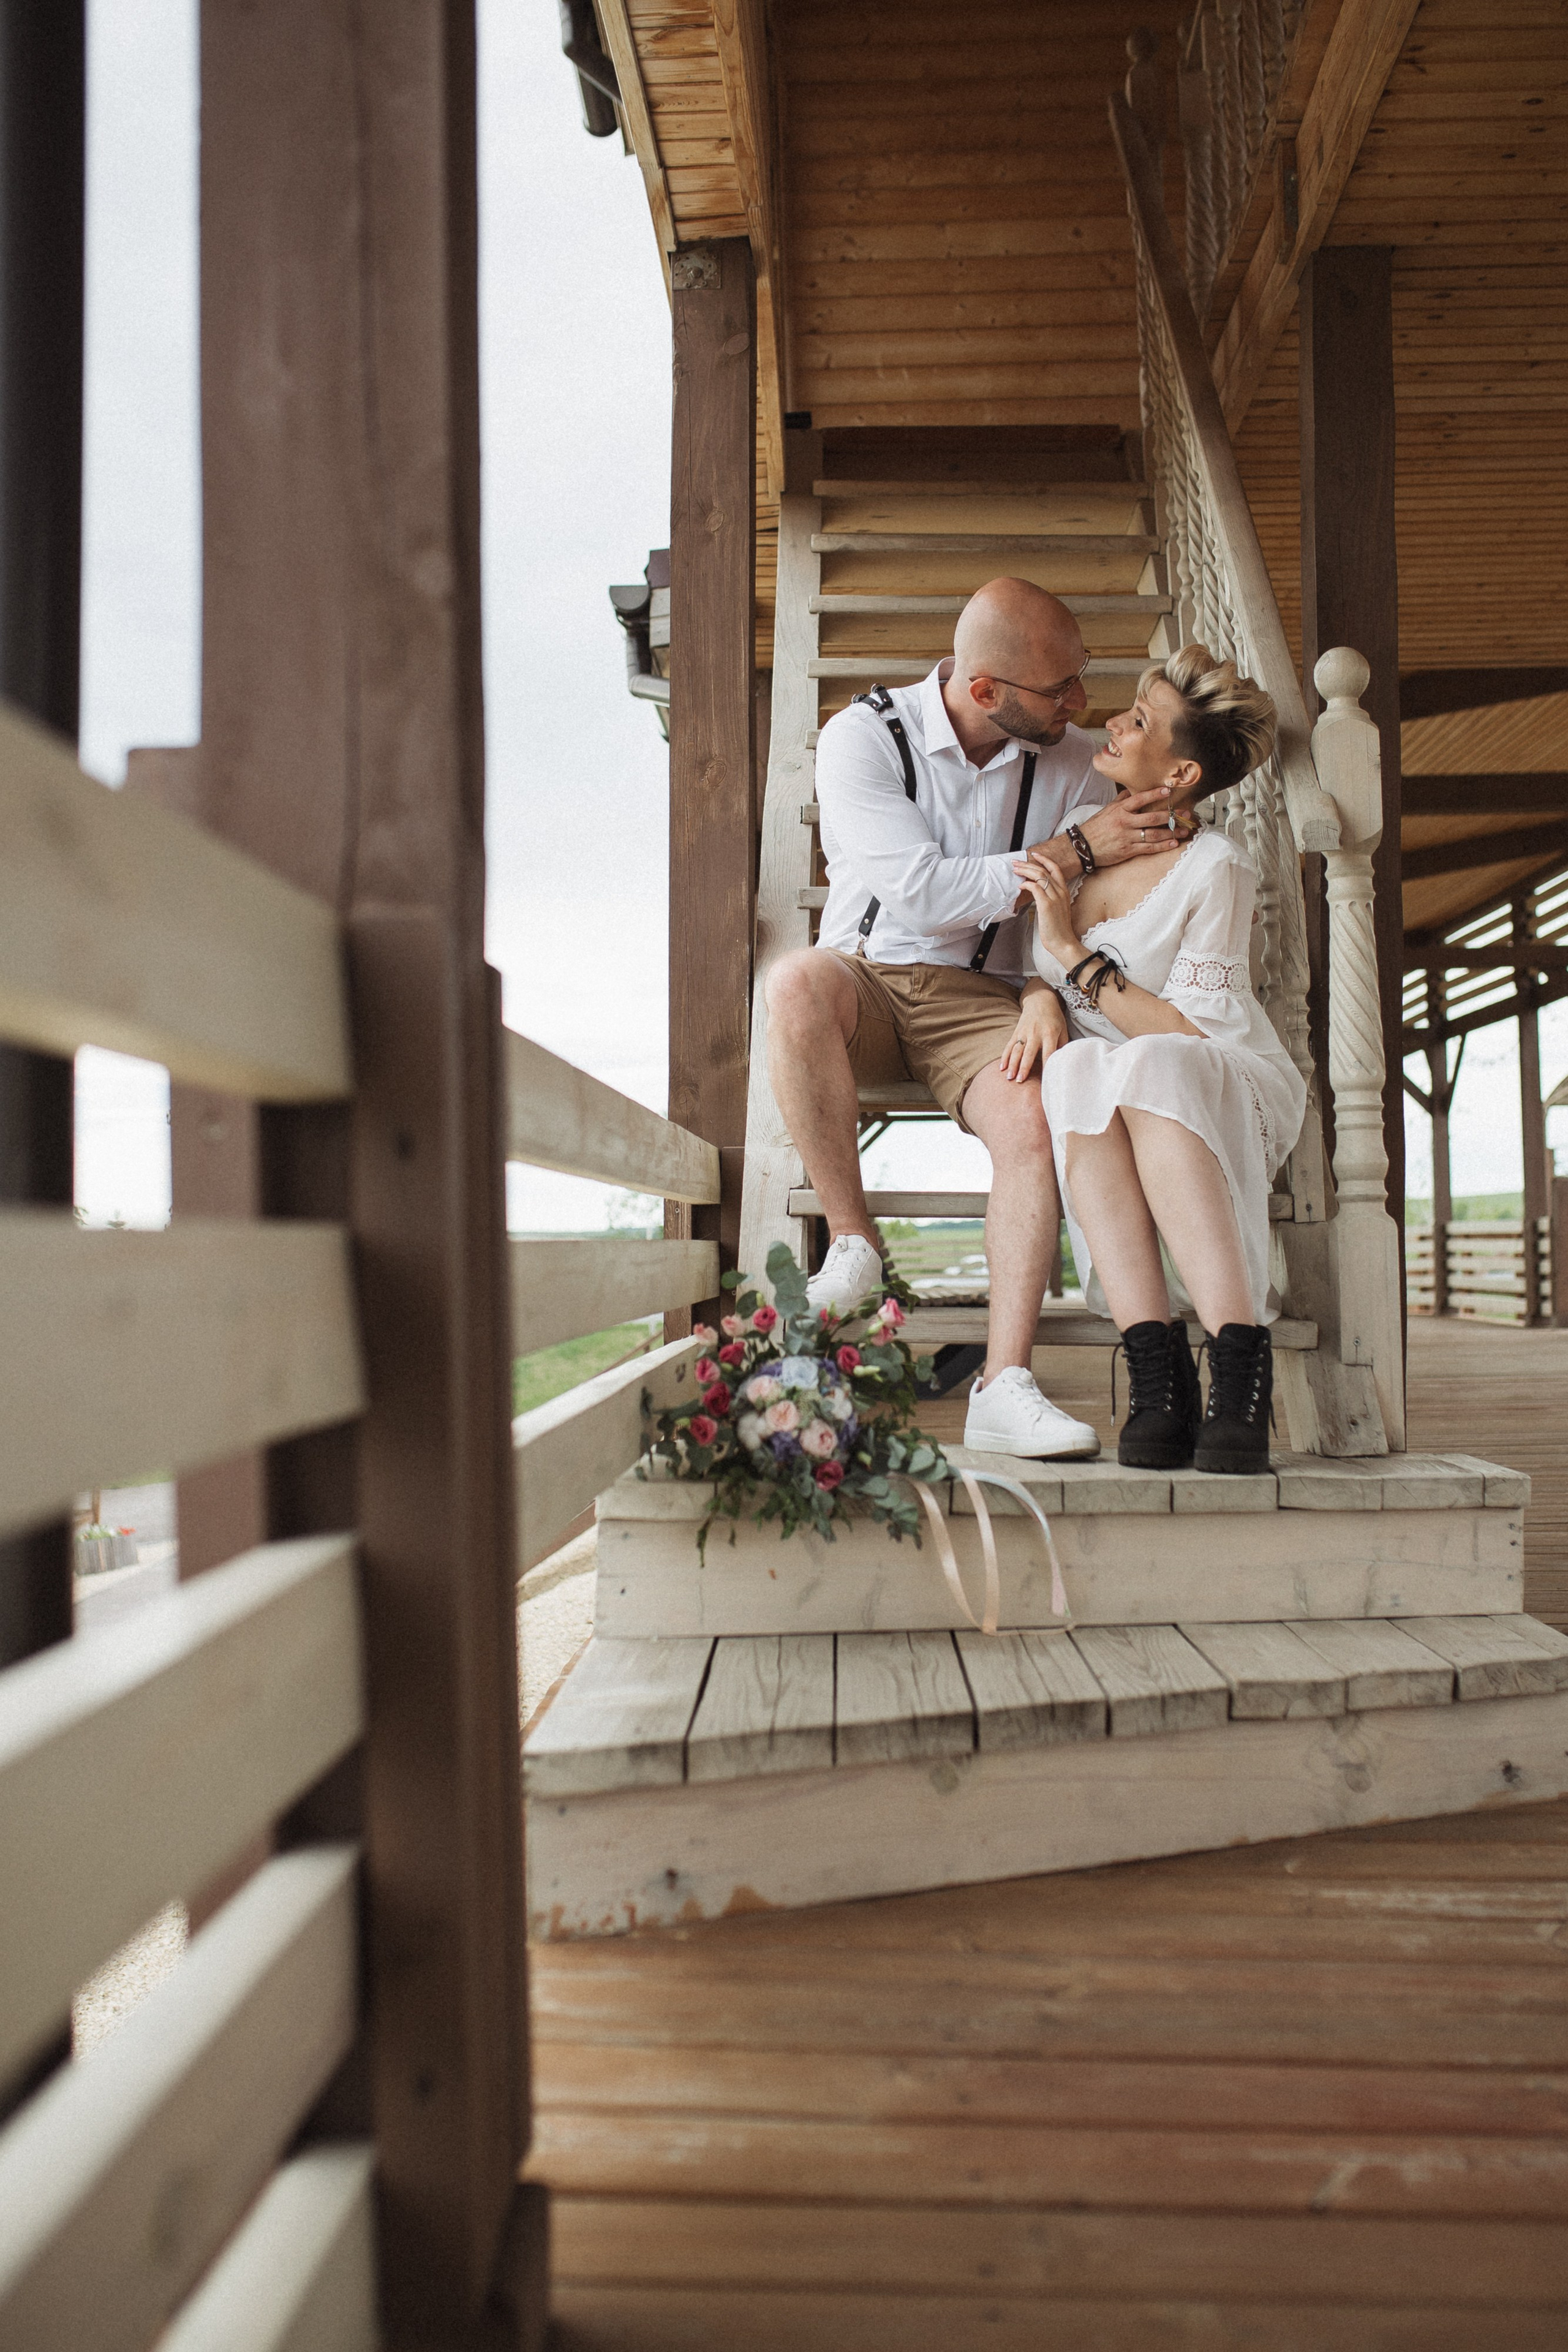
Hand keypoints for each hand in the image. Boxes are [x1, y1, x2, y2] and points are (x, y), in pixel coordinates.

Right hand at [999, 985, 1067, 1083]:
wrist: (1040, 1000)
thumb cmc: (1054, 1018)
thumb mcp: (1063, 1030)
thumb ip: (1062, 1046)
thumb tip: (1061, 1063)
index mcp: (1050, 1033)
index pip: (1049, 1052)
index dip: (1047, 1066)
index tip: (1045, 1079)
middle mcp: (1035, 1033)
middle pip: (1029, 1053)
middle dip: (1024, 1067)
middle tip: (1020, 1081)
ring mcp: (1024, 1033)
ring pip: (1017, 1050)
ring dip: (1012, 1064)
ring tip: (1009, 1077)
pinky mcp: (1016, 1032)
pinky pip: (1009, 1046)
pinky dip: (1004, 1057)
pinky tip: (1001, 1067)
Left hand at [1012, 850, 1082, 965]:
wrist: (1063, 942)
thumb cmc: (1058, 929)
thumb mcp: (1056, 909)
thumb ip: (1049, 898)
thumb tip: (1035, 890)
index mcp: (1064, 892)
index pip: (1056, 869)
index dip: (1045, 859)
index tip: (1035, 854)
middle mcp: (1061, 892)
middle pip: (1044, 870)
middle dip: (1028, 864)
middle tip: (1016, 863)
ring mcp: (1054, 898)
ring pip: (1039, 876)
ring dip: (1025, 871)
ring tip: (1015, 870)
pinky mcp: (1047, 905)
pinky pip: (1035, 887)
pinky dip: (1026, 884)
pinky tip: (1020, 886)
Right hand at [1079, 788, 1195, 867]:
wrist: (1082, 847)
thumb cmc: (1095, 828)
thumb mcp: (1106, 810)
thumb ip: (1121, 800)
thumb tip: (1131, 791)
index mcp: (1120, 809)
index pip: (1140, 799)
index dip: (1155, 794)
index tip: (1168, 791)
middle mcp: (1124, 822)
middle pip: (1152, 817)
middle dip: (1171, 815)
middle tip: (1185, 813)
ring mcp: (1127, 837)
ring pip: (1154, 833)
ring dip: (1171, 832)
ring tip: (1184, 830)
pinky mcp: (1128, 850)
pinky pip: (1149, 848)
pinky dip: (1162, 846)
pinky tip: (1173, 843)